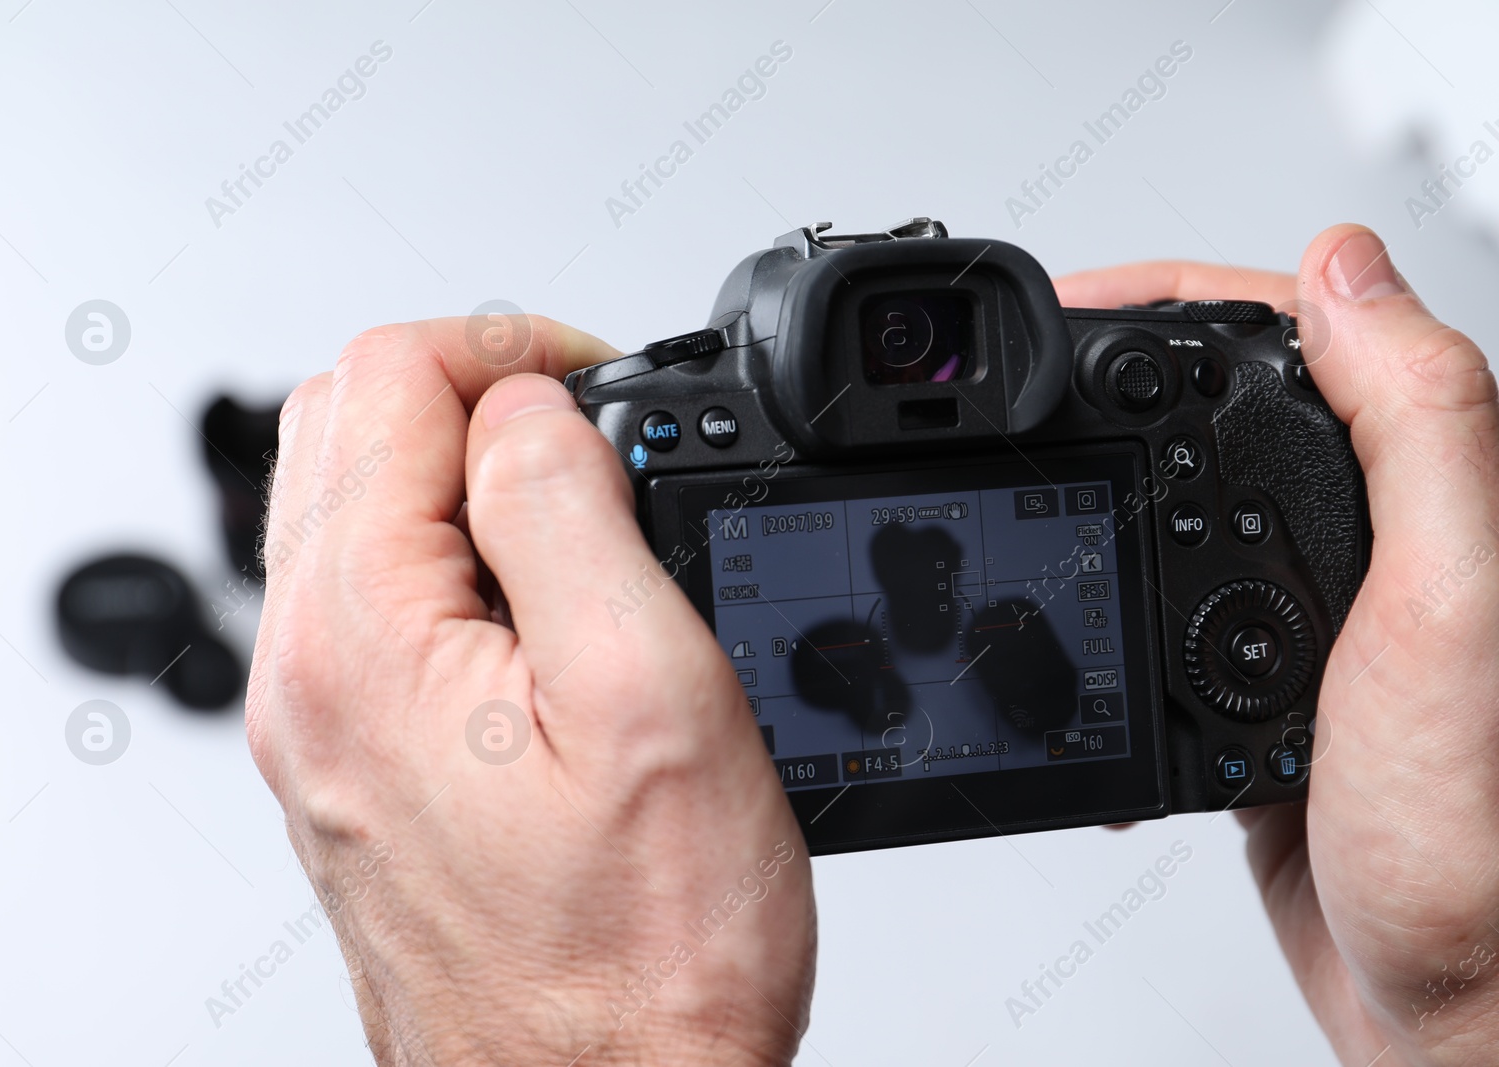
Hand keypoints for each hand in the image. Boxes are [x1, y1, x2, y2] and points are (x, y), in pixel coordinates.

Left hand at [246, 318, 814, 1065]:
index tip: (599, 383)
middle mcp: (309, 679)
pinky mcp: (356, 766)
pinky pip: (373, 604)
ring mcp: (321, 727)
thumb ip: (567, 510)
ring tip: (584, 518)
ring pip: (352, 513)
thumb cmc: (638, 956)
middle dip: (475, 393)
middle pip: (344, 429)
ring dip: (464, 476)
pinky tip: (545, 606)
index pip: (387, 379)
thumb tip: (528, 405)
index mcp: (363, 639)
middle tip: (594, 436)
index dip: (507, 347)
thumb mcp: (645, 694)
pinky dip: (452, 560)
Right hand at [1059, 226, 1498, 1065]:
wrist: (1453, 1005)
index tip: (1078, 298)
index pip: (1301, 334)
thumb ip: (1420, 426)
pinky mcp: (1271, 677)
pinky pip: (1176, 592)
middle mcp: (1386, 536)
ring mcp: (1320, 608)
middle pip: (1229, 399)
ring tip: (1033, 454)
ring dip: (1106, 466)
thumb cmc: (1479, 844)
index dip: (1178, 296)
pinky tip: (1083, 588)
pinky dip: (1112, 577)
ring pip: (1190, 491)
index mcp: (1434, 491)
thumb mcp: (1452, 607)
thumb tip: (1345, 264)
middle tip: (1030, 365)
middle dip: (1121, 366)